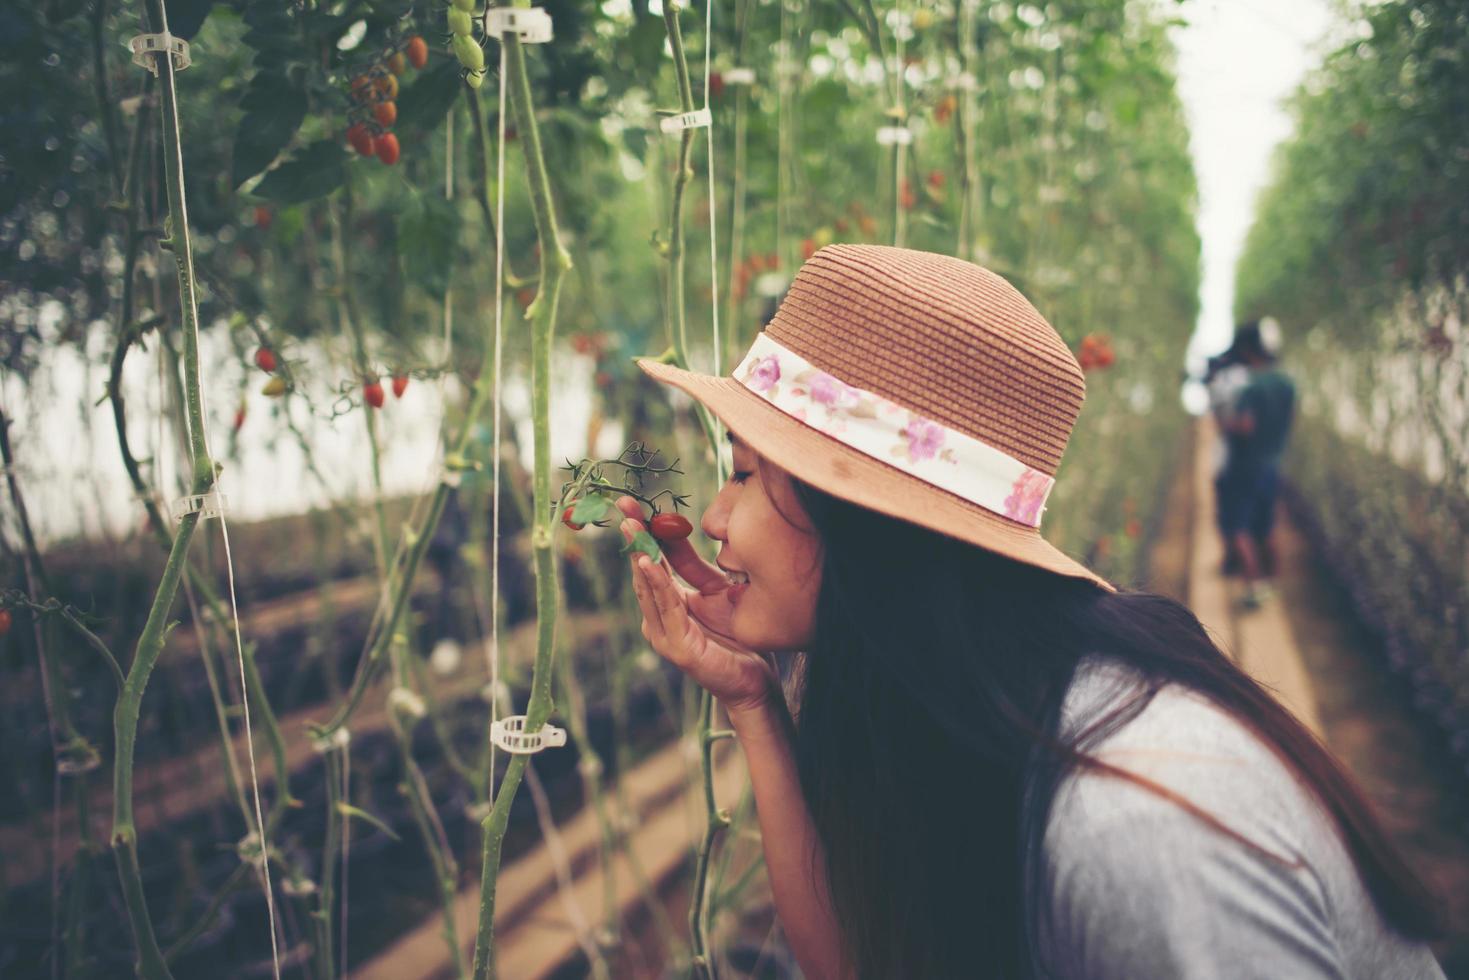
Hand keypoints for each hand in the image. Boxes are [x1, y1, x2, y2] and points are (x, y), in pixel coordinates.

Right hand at [618, 496, 779, 713]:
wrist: (756, 682)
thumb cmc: (737, 638)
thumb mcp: (714, 590)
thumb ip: (692, 565)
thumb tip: (674, 529)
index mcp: (665, 605)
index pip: (649, 561)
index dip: (640, 532)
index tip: (628, 502)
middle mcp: (657, 619)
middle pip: (642, 570)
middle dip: (634, 537)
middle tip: (623, 506)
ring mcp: (663, 635)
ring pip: (649, 587)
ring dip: (639, 554)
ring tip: (631, 525)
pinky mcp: (677, 647)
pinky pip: (666, 607)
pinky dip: (656, 583)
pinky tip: (649, 561)